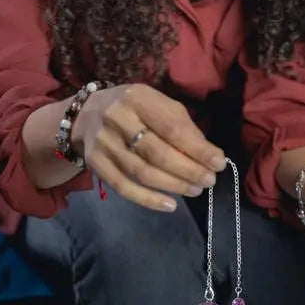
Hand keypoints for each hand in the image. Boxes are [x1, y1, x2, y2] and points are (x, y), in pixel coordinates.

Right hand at [73, 84, 227, 210]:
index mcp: (138, 98)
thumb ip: (182, 126)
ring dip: (173, 186)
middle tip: (208, 181)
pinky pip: (123, 187)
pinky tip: (169, 205)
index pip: (173, 129)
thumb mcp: (158, 105)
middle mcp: (117, 118)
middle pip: (157, 153)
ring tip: (194, 190)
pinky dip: (148, 200)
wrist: (85, 114)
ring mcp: (103, 142)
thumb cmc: (134, 110)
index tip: (219, 163)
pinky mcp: (95, 163)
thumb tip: (209, 155)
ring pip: (142, 173)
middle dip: (188, 171)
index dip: (198, 150)